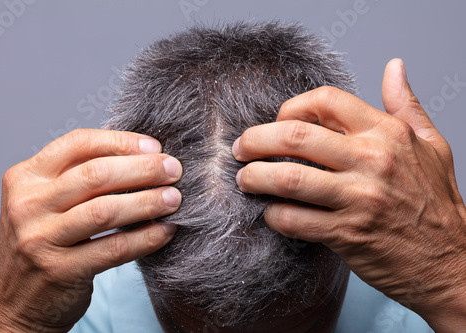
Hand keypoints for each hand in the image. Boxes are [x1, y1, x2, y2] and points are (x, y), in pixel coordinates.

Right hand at [0, 129, 181, 331]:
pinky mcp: (60, 271)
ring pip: (106, 210)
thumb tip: (141, 156)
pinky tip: (165, 230)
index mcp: (25, 177)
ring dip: (148, 201)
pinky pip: (114, 248)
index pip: (78, 144)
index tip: (154, 147)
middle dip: (143, 169)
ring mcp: (40, 239)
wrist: (16, 302)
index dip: (121, 142)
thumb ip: (79, 178)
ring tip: (174, 199)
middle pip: (96, 174)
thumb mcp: (46, 202)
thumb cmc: (43, 242)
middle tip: (173, 170)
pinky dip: (146, 237)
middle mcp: (27, 205)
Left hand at [232, 59, 465, 331]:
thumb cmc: (437, 202)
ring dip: (255, 177)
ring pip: (289, 178)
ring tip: (245, 179)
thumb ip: (405, 104)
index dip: (292, 107)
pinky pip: (294, 220)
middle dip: (256, 140)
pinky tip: (271, 212)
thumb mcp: (430, 144)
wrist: (451, 261)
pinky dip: (274, 215)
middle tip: (241, 148)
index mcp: (387, 133)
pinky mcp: (347, 234)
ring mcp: (359, 199)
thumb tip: (393, 67)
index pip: (325, 100)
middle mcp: (372, 161)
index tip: (279, 122)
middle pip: (295, 136)